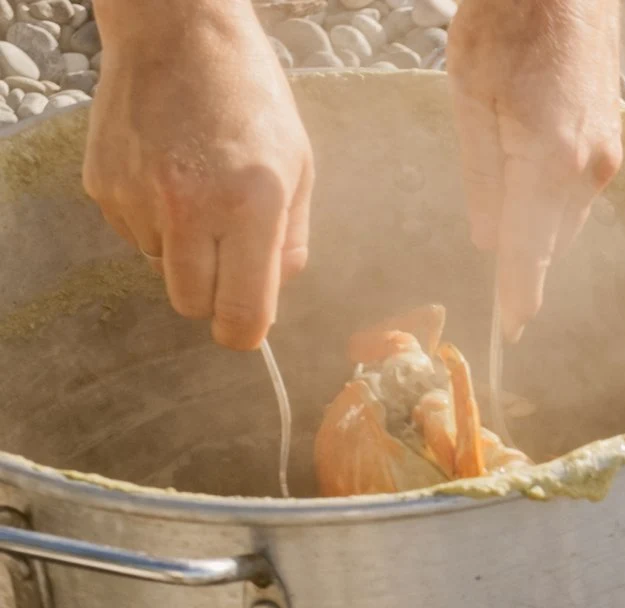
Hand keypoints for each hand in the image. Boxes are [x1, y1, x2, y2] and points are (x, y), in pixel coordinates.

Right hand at [83, 0, 312, 351]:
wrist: (177, 33)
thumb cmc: (249, 97)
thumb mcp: (298, 168)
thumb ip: (290, 240)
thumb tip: (274, 291)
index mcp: (250, 206)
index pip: (241, 311)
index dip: (244, 333)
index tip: (246, 330)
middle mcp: (189, 206)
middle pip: (192, 303)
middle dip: (212, 294)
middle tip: (227, 258)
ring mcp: (137, 195)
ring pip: (161, 268)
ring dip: (182, 251)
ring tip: (197, 193)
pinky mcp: (102, 184)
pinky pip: (133, 234)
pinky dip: (152, 221)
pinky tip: (167, 175)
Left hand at [448, 0, 623, 336]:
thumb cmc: (506, 24)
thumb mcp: (471, 97)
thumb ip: (482, 178)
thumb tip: (490, 242)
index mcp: (547, 159)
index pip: (530, 249)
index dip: (519, 294)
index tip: (511, 333)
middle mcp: (587, 169)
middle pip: (549, 241)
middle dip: (524, 262)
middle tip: (497, 290)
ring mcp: (606, 158)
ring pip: (565, 219)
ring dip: (538, 230)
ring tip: (507, 222)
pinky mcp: (612, 145)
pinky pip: (578, 194)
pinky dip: (552, 203)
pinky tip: (529, 180)